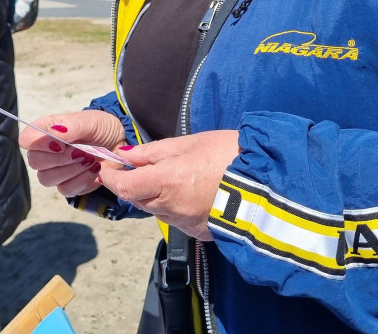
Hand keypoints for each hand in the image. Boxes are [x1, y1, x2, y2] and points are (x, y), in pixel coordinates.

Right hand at [19, 110, 127, 198]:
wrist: (120, 141)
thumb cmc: (101, 126)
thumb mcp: (89, 121)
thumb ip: (71, 128)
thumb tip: (54, 134)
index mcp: (46, 130)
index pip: (26, 139)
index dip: (38, 143)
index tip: (59, 144)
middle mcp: (47, 151)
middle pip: (35, 162)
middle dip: (59, 158)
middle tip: (81, 151)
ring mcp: (56, 170)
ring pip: (47, 179)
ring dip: (71, 170)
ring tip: (91, 159)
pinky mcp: (69, 185)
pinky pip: (66, 190)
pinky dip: (82, 180)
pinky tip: (95, 170)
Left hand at [96, 130, 239, 240]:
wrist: (268, 182)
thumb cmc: (230, 154)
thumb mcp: (190, 142)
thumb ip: (154, 152)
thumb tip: (128, 155)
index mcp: (166, 182)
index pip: (125, 186)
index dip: (112, 177)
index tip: (109, 167)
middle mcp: (171, 207)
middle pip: (139, 199)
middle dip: (133, 185)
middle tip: (136, 168)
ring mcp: (187, 224)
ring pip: (158, 210)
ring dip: (155, 196)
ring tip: (171, 178)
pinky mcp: (201, 233)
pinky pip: (178, 219)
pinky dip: (176, 206)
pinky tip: (191, 192)